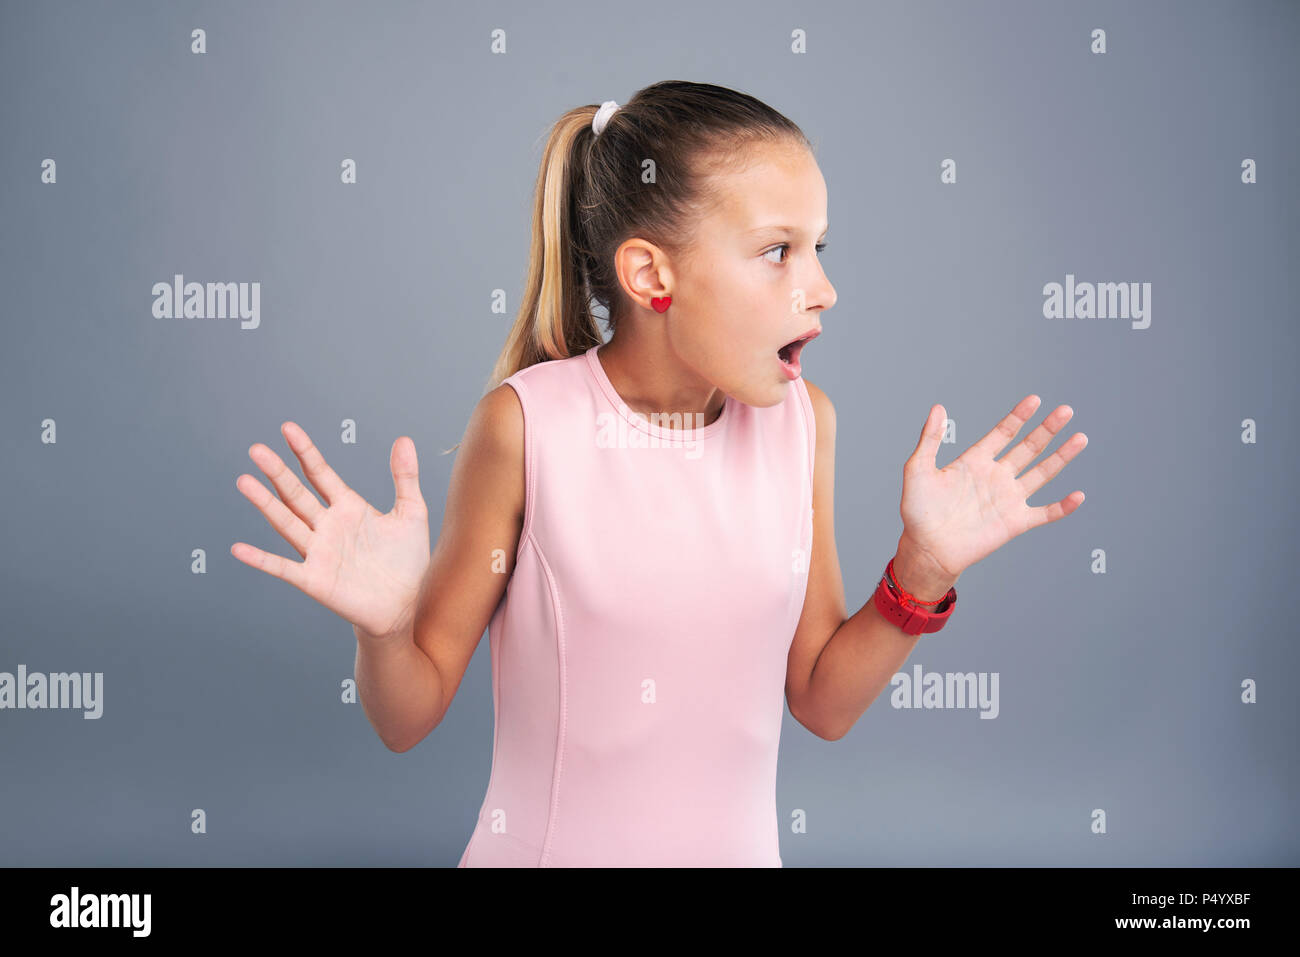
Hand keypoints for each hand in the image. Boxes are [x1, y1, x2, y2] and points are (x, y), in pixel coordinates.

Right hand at [231, 422, 430, 640]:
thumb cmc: (407, 561)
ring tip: (244, 481)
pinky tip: (239, 550)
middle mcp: (327, 526)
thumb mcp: (411, 513)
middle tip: (256, 449)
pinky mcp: (315, 580)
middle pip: (297, 494)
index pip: (320, 473)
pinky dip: (261, 560)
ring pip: (286, 523)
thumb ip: (405, 477)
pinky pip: (283, 568)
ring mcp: (318, 552)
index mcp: (348, 507)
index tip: (287, 428)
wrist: (406, 605)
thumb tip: (404, 439)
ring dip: (265, 504)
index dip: (304, 452)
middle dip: (277, 472)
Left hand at [898, 396, 1087, 582]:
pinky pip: (1044, 513)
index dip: (1019, 416)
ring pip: (1042, 473)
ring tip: (1080, 438)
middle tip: (1066, 411)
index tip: (1034, 400)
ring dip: (1061, 456)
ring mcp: (1008, 499)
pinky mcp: (1014, 522)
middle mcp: (996, 476)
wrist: (926, 548)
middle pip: (1028, 447)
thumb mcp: (918, 469)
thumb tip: (937, 408)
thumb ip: (930, 439)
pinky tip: (1078, 496)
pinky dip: (1062, 507)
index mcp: (975, 461)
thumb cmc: (917, 510)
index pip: (1003, 433)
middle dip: (1047, 429)